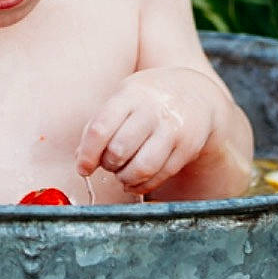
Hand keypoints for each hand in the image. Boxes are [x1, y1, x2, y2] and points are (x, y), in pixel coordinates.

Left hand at [76, 67, 222, 194]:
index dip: (88, 154)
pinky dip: (142, 185)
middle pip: (120, 150)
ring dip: (125, 178)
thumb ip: (100, 124)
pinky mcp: (187, 149)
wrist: (196, 93)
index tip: (83, 168)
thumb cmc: (148, 99)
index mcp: (130, 95)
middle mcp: (153, 111)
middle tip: (108, 164)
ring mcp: (172, 130)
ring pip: (142, 168)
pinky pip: (160, 176)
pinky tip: (135, 181)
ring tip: (122, 173)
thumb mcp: (123, 98)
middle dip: (108, 164)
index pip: (101, 128)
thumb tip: (81, 158)